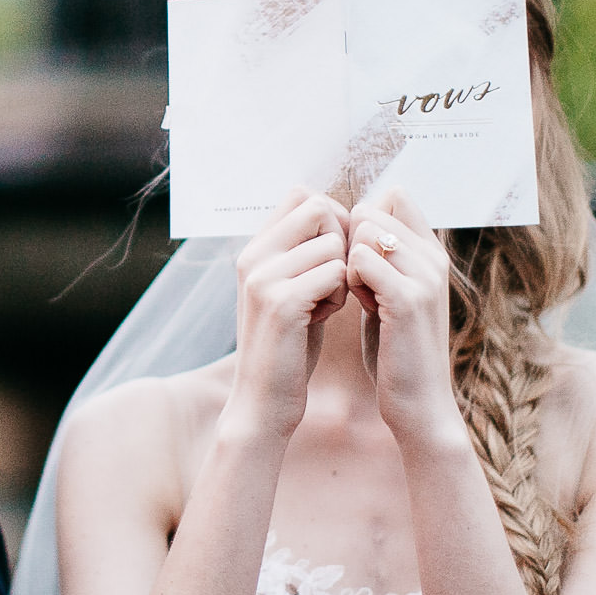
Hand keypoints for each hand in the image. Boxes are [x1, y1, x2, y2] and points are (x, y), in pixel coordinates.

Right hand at [225, 188, 350, 437]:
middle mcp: (253, 256)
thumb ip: (300, 251)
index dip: (331, 218)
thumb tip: (330, 207)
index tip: (332, 255)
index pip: (302, 194)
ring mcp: (263, 278)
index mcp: (253, 248)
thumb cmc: (288, 345)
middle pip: (319, 208)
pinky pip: (335, 272)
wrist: (263, 400)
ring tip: (325, 304)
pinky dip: (340, 295)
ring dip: (342, 274)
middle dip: (341, 240)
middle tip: (332, 279)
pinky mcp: (281, 302)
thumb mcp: (289, 289)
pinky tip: (324, 317)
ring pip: (333, 243)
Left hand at [344, 190, 461, 448]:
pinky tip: (358, 307)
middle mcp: (434, 257)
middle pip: (371, 209)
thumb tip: (356, 223)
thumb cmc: (395, 353)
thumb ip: (382, 262)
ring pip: (363, 230)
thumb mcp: (390, 297)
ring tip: (359, 297)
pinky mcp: (409, 298)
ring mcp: (425, 275)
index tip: (358, 262)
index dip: (361, 221)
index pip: (393, 195)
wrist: (419, 405)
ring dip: (347, 262)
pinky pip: (359, 259)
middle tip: (356, 284)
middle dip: (349, 242)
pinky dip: (347, 280)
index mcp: (431, 253)